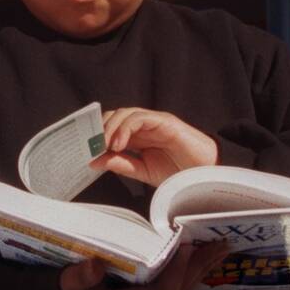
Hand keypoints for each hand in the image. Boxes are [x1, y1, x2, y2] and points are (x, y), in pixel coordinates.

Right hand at [59, 241, 228, 289]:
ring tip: (220, 249)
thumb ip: (81, 276)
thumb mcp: (72, 283)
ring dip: (201, 269)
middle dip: (198, 268)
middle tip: (218, 245)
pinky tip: (205, 260)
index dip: (176, 272)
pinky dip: (193, 274)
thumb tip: (94, 264)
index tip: (185, 247)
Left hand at [90, 107, 217, 186]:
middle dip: (99, 130)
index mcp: (137, 136)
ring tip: (104, 146)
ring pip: (124, 114)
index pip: (110, 127)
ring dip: (109, 129)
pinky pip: (139, 118)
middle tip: (90, 147)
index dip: (96, 135)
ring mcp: (154, 121)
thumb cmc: (178, 172)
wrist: (206, 175)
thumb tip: (95, 160)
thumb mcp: (143, 171)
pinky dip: (125, 128)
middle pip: (113, 117)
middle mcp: (144, 126)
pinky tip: (119, 144)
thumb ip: (121, 164)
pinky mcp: (164, 121)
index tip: (84, 149)